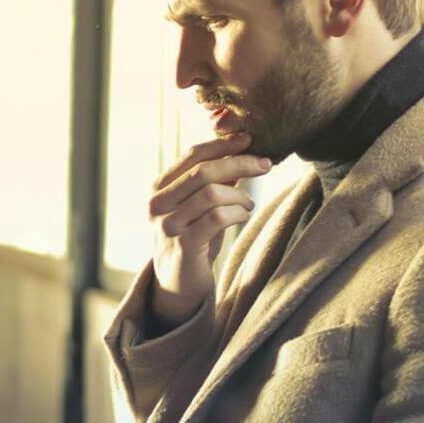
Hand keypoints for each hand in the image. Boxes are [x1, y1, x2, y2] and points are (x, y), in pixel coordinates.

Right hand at [146, 131, 272, 326]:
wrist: (178, 284)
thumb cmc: (194, 238)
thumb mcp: (200, 205)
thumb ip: (215, 179)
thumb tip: (243, 147)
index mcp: (160, 188)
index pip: (192, 155)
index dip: (223, 144)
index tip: (249, 139)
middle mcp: (158, 204)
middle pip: (203, 171)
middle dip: (239, 163)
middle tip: (265, 164)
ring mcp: (168, 226)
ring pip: (212, 194)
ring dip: (240, 196)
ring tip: (248, 204)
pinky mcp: (184, 246)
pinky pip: (217, 218)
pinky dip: (237, 213)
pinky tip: (242, 217)